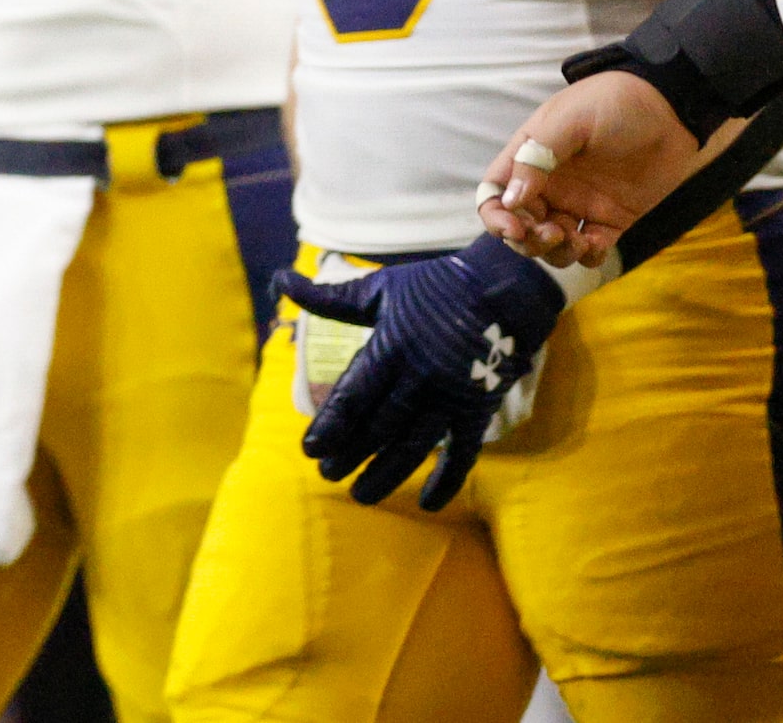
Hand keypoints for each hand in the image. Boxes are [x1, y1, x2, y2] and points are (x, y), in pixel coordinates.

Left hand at [275, 236, 564, 511]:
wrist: (502, 287)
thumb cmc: (433, 286)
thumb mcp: (378, 288)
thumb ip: (330, 298)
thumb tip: (281, 280)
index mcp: (390, 348)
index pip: (353, 396)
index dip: (330, 425)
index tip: (309, 450)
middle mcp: (418, 378)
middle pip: (378, 427)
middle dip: (350, 454)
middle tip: (327, 475)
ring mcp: (450, 397)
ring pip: (413, 446)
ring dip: (386, 474)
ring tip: (361, 495)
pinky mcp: (477, 410)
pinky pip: (462, 453)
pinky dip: (446, 480)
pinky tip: (426, 503)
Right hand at [475, 69, 705, 266]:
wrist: (671, 107)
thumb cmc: (615, 102)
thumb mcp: (569, 120)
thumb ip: (538, 157)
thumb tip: (511, 200)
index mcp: (531, 158)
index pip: (495, 194)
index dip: (496, 217)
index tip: (515, 229)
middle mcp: (550, 185)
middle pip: (521, 226)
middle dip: (529, 240)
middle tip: (554, 234)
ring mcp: (581, 203)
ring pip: (553, 243)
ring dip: (557, 252)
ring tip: (579, 240)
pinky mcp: (613, 218)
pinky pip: (592, 248)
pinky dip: (588, 256)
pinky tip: (597, 244)